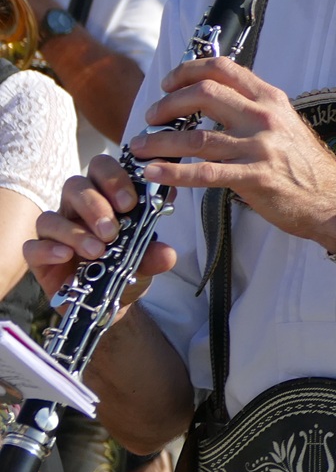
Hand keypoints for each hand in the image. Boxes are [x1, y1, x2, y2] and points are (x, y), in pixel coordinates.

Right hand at [26, 155, 179, 317]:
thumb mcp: (146, 263)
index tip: (131, 202)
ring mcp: (55, 232)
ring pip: (51, 217)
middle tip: (113, 229)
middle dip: (94, 204)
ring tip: (98, 250)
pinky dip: (49, 249)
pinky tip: (66, 256)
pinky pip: (33, 246)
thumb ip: (154, 255)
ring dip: (76, 232)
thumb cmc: (123, 269)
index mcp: (104, 198)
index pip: (101, 169)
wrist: (105, 302)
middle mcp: (76, 209)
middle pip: (74, 186)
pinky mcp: (39, 256)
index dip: (114, 178)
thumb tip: (167, 253)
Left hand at [123, 56, 335, 252]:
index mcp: (270, 99)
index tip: (168, 84)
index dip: (187, 71)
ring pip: (196, 137)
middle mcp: (265, 117)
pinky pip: (205, 173)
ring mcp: (260, 147)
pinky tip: (154, 172)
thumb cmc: (306, 165)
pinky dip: (174, 172)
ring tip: (139, 146)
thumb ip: (252, 110)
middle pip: (204, 94)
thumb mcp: (284, 125)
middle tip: (152, 117)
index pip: (223, 69)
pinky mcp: (255, 178)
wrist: (335, 200)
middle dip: (168, 104)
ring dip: (160, 141)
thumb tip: (212, 103)